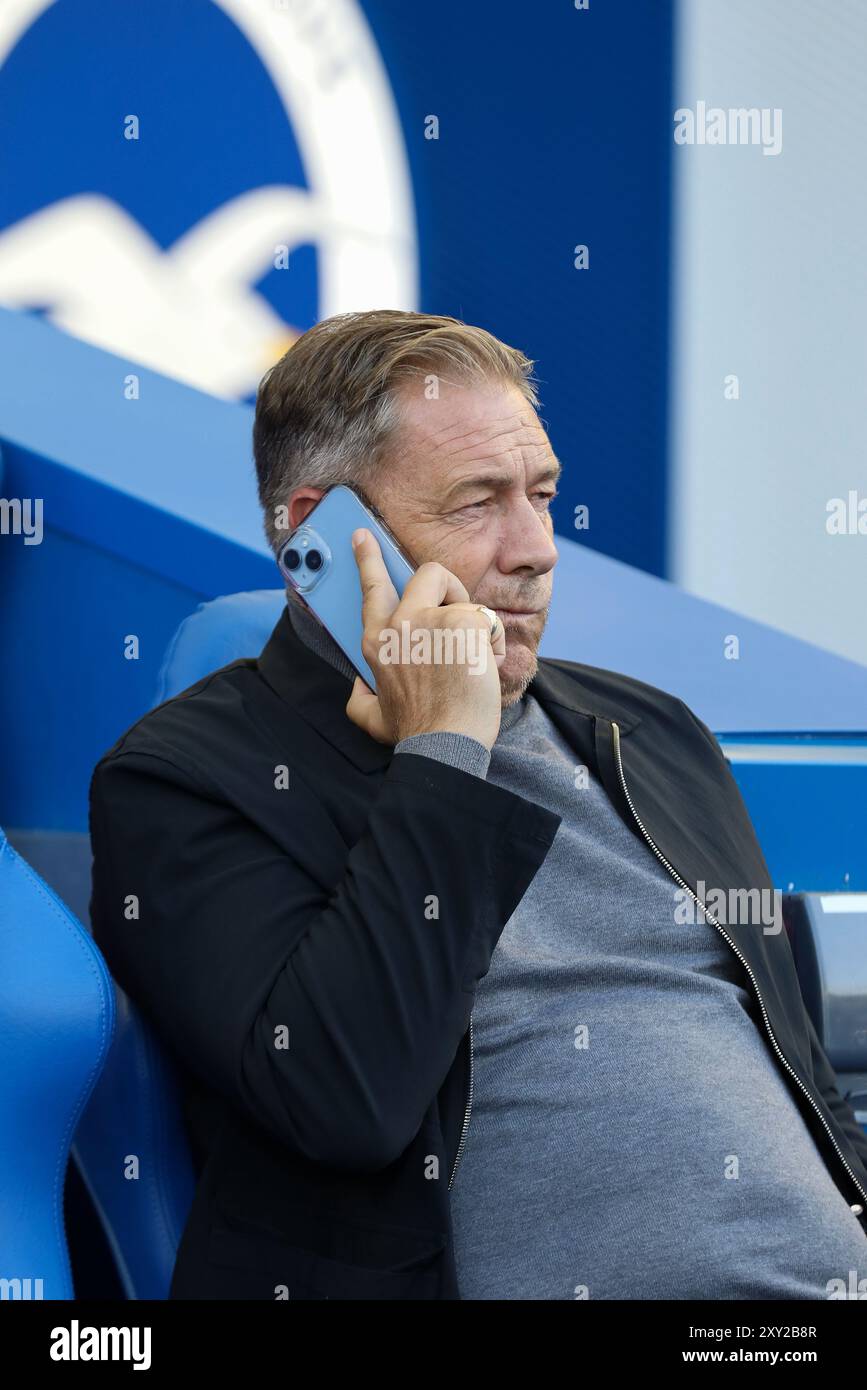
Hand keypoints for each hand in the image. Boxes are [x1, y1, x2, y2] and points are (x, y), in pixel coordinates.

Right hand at [345, 528, 505, 748]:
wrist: (443, 745)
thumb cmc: (414, 733)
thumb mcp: (371, 716)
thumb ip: (359, 696)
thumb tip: (357, 684)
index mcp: (377, 641)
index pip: (372, 587)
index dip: (367, 558)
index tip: (363, 537)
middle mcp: (399, 624)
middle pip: (428, 574)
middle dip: (448, 588)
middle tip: (457, 613)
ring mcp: (431, 620)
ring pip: (464, 600)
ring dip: (473, 629)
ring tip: (470, 663)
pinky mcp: (463, 624)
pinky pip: (486, 621)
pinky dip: (491, 645)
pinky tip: (484, 669)